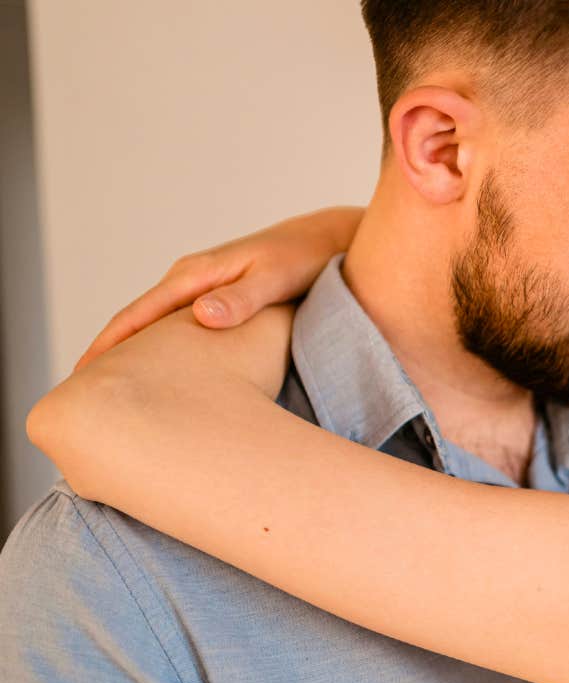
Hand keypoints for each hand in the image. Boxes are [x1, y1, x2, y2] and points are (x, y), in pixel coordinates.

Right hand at [74, 206, 363, 370]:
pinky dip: (161, 349)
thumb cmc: (305, 259)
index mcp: (195, 275)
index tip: (81, 377)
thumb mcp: (275, 279)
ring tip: (113, 392)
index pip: (138, 315)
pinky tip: (161, 372)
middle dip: (108, 355)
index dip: (108, 346)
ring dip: (133, 354)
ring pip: (156, 326)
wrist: (328, 240)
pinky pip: (178, 326)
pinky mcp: (218, 297)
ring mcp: (203, 288)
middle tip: (82, 396)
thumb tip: (200, 316)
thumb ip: (241, 298)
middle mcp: (191, 279)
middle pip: (137, 322)